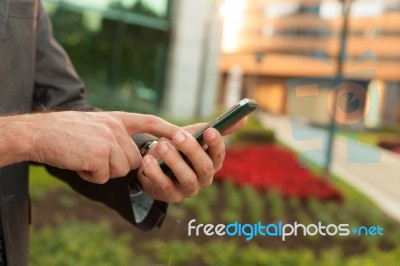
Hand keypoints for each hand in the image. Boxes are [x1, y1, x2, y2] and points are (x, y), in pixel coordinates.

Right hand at [21, 111, 179, 183]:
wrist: (39, 133)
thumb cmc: (64, 132)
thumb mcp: (95, 126)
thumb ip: (115, 137)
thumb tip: (133, 158)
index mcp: (116, 118)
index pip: (149, 121)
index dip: (167, 128)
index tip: (183, 134)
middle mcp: (116, 127)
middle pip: (134, 158)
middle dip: (116, 164)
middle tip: (93, 156)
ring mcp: (110, 140)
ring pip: (121, 169)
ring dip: (103, 171)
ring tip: (84, 158)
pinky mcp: (101, 154)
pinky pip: (105, 176)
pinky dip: (92, 176)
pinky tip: (79, 164)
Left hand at [136, 117, 246, 201]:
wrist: (155, 162)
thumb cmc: (178, 147)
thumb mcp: (195, 134)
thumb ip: (215, 127)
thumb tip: (244, 119)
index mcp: (212, 161)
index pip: (219, 155)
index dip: (216, 144)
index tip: (210, 131)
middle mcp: (204, 178)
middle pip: (205, 168)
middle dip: (192, 151)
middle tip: (178, 135)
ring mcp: (189, 190)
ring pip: (187, 178)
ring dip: (174, 161)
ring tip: (162, 145)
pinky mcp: (171, 197)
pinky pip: (165, 187)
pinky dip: (155, 173)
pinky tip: (148, 160)